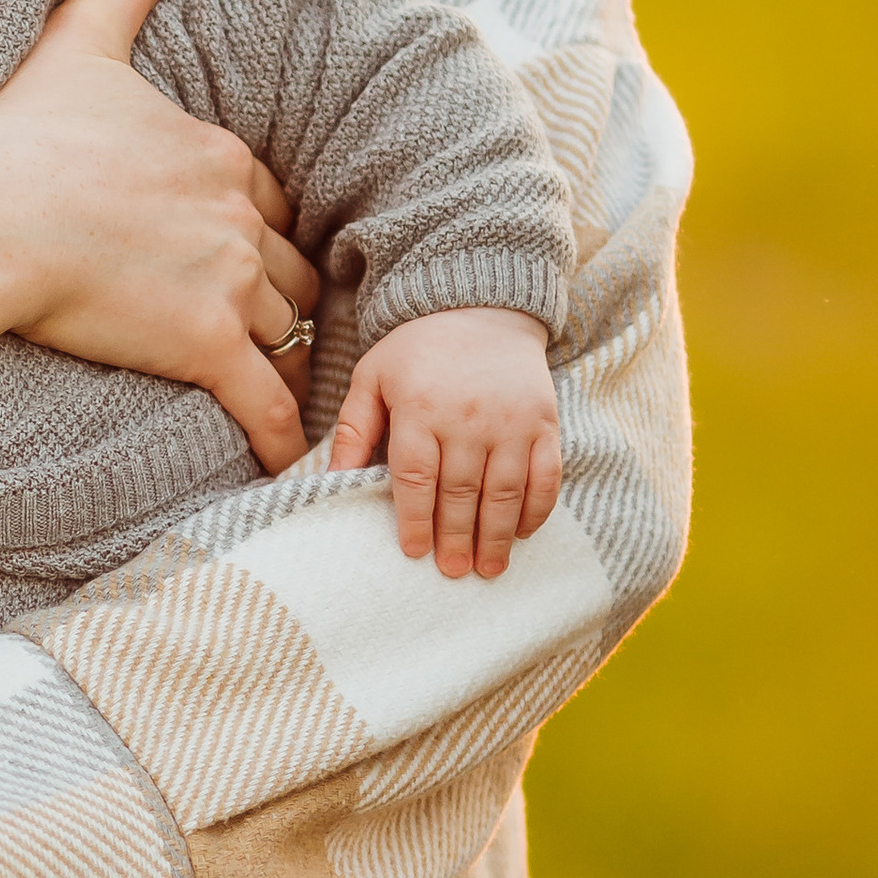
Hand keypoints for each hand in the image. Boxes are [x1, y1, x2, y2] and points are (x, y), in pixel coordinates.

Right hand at [0, 0, 321, 467]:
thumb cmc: (24, 137)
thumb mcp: (83, 43)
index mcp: (216, 155)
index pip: (268, 198)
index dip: (261, 225)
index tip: (249, 248)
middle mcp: (237, 218)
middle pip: (290, 268)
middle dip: (284, 293)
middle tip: (268, 323)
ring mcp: (226, 285)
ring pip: (286, 330)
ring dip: (286, 357)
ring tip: (284, 388)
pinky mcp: (202, 346)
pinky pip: (265, 401)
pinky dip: (283, 433)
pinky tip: (291, 459)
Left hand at [329, 307, 561, 579]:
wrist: (481, 306)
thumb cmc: (417, 349)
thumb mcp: (373, 378)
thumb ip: (354, 430)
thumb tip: (331, 482)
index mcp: (420, 408)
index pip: (416, 476)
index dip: (415, 519)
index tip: (413, 552)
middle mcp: (468, 417)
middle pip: (461, 491)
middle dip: (456, 537)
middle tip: (452, 571)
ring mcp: (512, 421)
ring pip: (505, 491)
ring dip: (496, 536)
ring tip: (487, 569)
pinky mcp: (544, 421)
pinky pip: (546, 475)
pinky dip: (536, 509)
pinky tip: (522, 534)